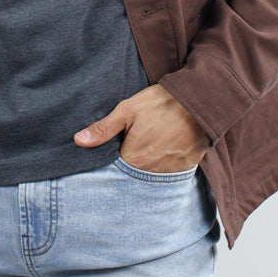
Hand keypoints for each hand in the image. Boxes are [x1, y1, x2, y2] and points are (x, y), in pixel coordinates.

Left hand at [74, 84, 210, 171]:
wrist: (198, 100)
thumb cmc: (160, 103)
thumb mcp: (127, 110)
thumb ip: (103, 129)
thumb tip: (78, 141)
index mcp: (134, 159)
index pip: (115, 172)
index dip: (112, 163)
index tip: (112, 155)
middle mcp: (152, 172)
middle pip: (134, 176)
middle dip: (130, 166)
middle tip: (134, 147)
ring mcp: (171, 171)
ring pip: (152, 175)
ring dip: (147, 167)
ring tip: (149, 148)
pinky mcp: (186, 167)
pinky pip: (170, 173)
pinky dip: (164, 165)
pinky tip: (163, 151)